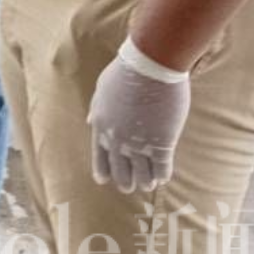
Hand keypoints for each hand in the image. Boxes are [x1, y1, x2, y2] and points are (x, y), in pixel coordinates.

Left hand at [87, 40, 191, 193]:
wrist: (149, 66)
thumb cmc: (125, 73)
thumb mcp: (102, 90)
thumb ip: (97, 109)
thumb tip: (90, 121)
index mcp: (100, 125)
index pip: (99, 157)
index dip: (103, 171)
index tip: (104, 181)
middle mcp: (117, 139)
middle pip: (120, 172)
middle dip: (125, 182)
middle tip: (130, 187)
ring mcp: (139, 143)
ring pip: (142, 176)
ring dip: (145, 182)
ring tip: (148, 184)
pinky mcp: (162, 143)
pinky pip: (161, 169)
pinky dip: (162, 175)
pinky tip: (163, 177)